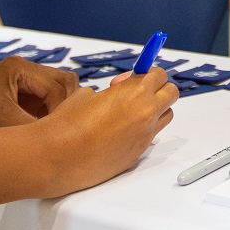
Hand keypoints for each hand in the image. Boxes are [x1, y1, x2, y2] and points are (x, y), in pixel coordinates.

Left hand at [0, 57, 83, 130]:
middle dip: (65, 107)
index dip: (62, 111)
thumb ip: (32, 128)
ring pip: (60, 90)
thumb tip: (59, 141)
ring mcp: (25, 79)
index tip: (57, 134)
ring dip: (59, 110)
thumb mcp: (0, 124)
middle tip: (57, 130)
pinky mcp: (23, 92)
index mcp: (19, 68)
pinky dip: (50, 114)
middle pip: (65, 82)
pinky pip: (48, 99)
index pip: (57, 87)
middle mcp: (25, 68)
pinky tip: (41, 130)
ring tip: (49, 130)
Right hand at [29, 65, 178, 197]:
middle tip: (138, 92)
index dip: (148, 74)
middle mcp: (146, 115)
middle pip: (171, 94)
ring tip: (129, 113)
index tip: (136, 76)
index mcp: (136, 93)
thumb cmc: (67, 123)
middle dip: (158, 90)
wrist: (57, 156)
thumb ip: (112, 91)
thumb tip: (118, 93)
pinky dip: (141, 131)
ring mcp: (144, 137)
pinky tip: (118, 133)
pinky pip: (149, 137)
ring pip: (165, 116)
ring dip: (154, 110)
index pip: (160, 75)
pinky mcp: (136, 156)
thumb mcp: (88, 94)